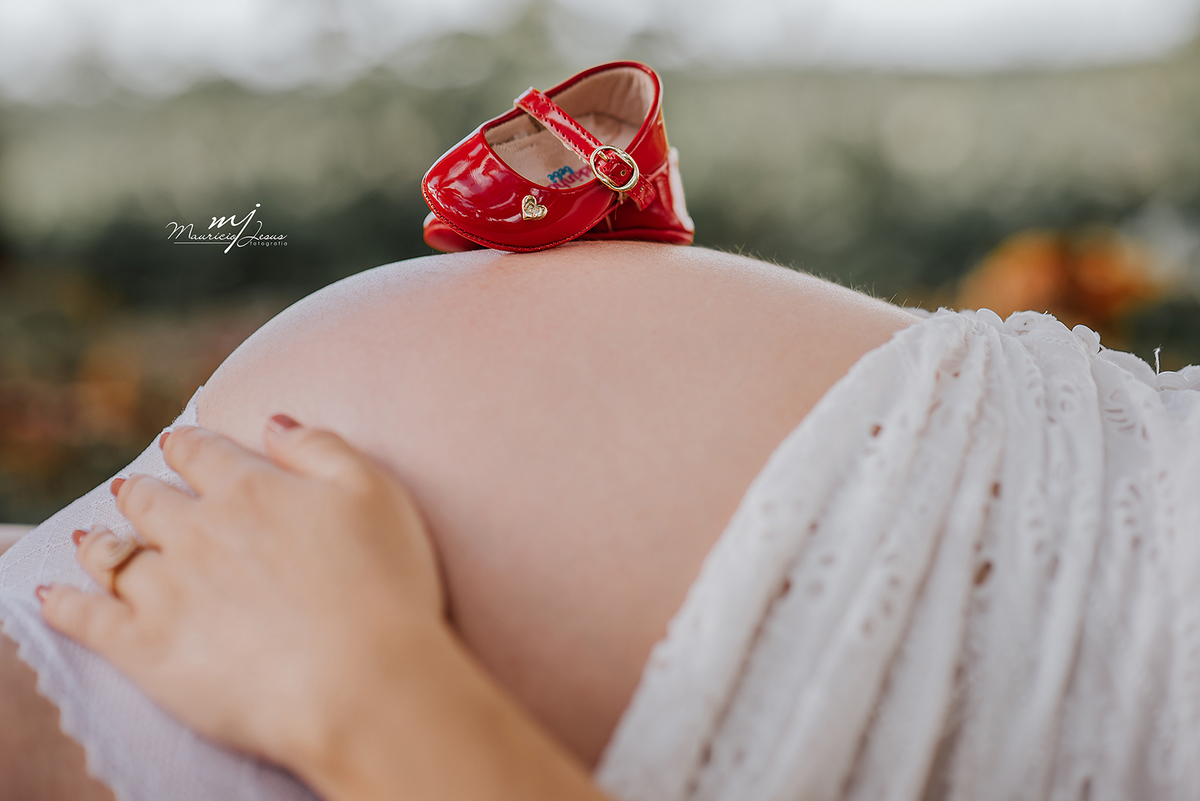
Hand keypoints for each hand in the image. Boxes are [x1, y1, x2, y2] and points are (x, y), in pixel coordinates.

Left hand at [38, 416, 444, 766]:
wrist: (363, 683)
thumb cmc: (385, 585)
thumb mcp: (376, 492)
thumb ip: (320, 447)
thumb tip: (273, 422)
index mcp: (251, 490)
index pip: (203, 454)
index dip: (188, 446)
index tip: (179, 444)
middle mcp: (198, 531)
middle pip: (151, 500)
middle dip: (141, 492)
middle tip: (134, 491)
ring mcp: (166, 590)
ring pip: (115, 554)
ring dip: (103, 542)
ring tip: (95, 540)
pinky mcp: (145, 649)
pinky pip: (87, 617)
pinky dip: (64, 603)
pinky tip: (52, 595)